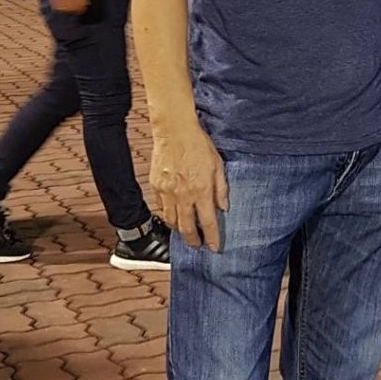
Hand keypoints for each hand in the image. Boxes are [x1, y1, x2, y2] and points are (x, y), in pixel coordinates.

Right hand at [150, 123, 229, 251]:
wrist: (175, 132)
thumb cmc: (199, 145)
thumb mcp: (218, 165)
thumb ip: (221, 189)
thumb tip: (224, 208)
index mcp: (201, 190)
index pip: (208, 222)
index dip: (212, 238)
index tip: (214, 248)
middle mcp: (183, 196)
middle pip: (187, 228)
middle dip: (193, 240)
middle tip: (198, 245)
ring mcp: (167, 193)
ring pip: (172, 221)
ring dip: (180, 230)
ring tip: (187, 232)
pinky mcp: (156, 187)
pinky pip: (161, 208)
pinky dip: (168, 216)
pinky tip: (174, 216)